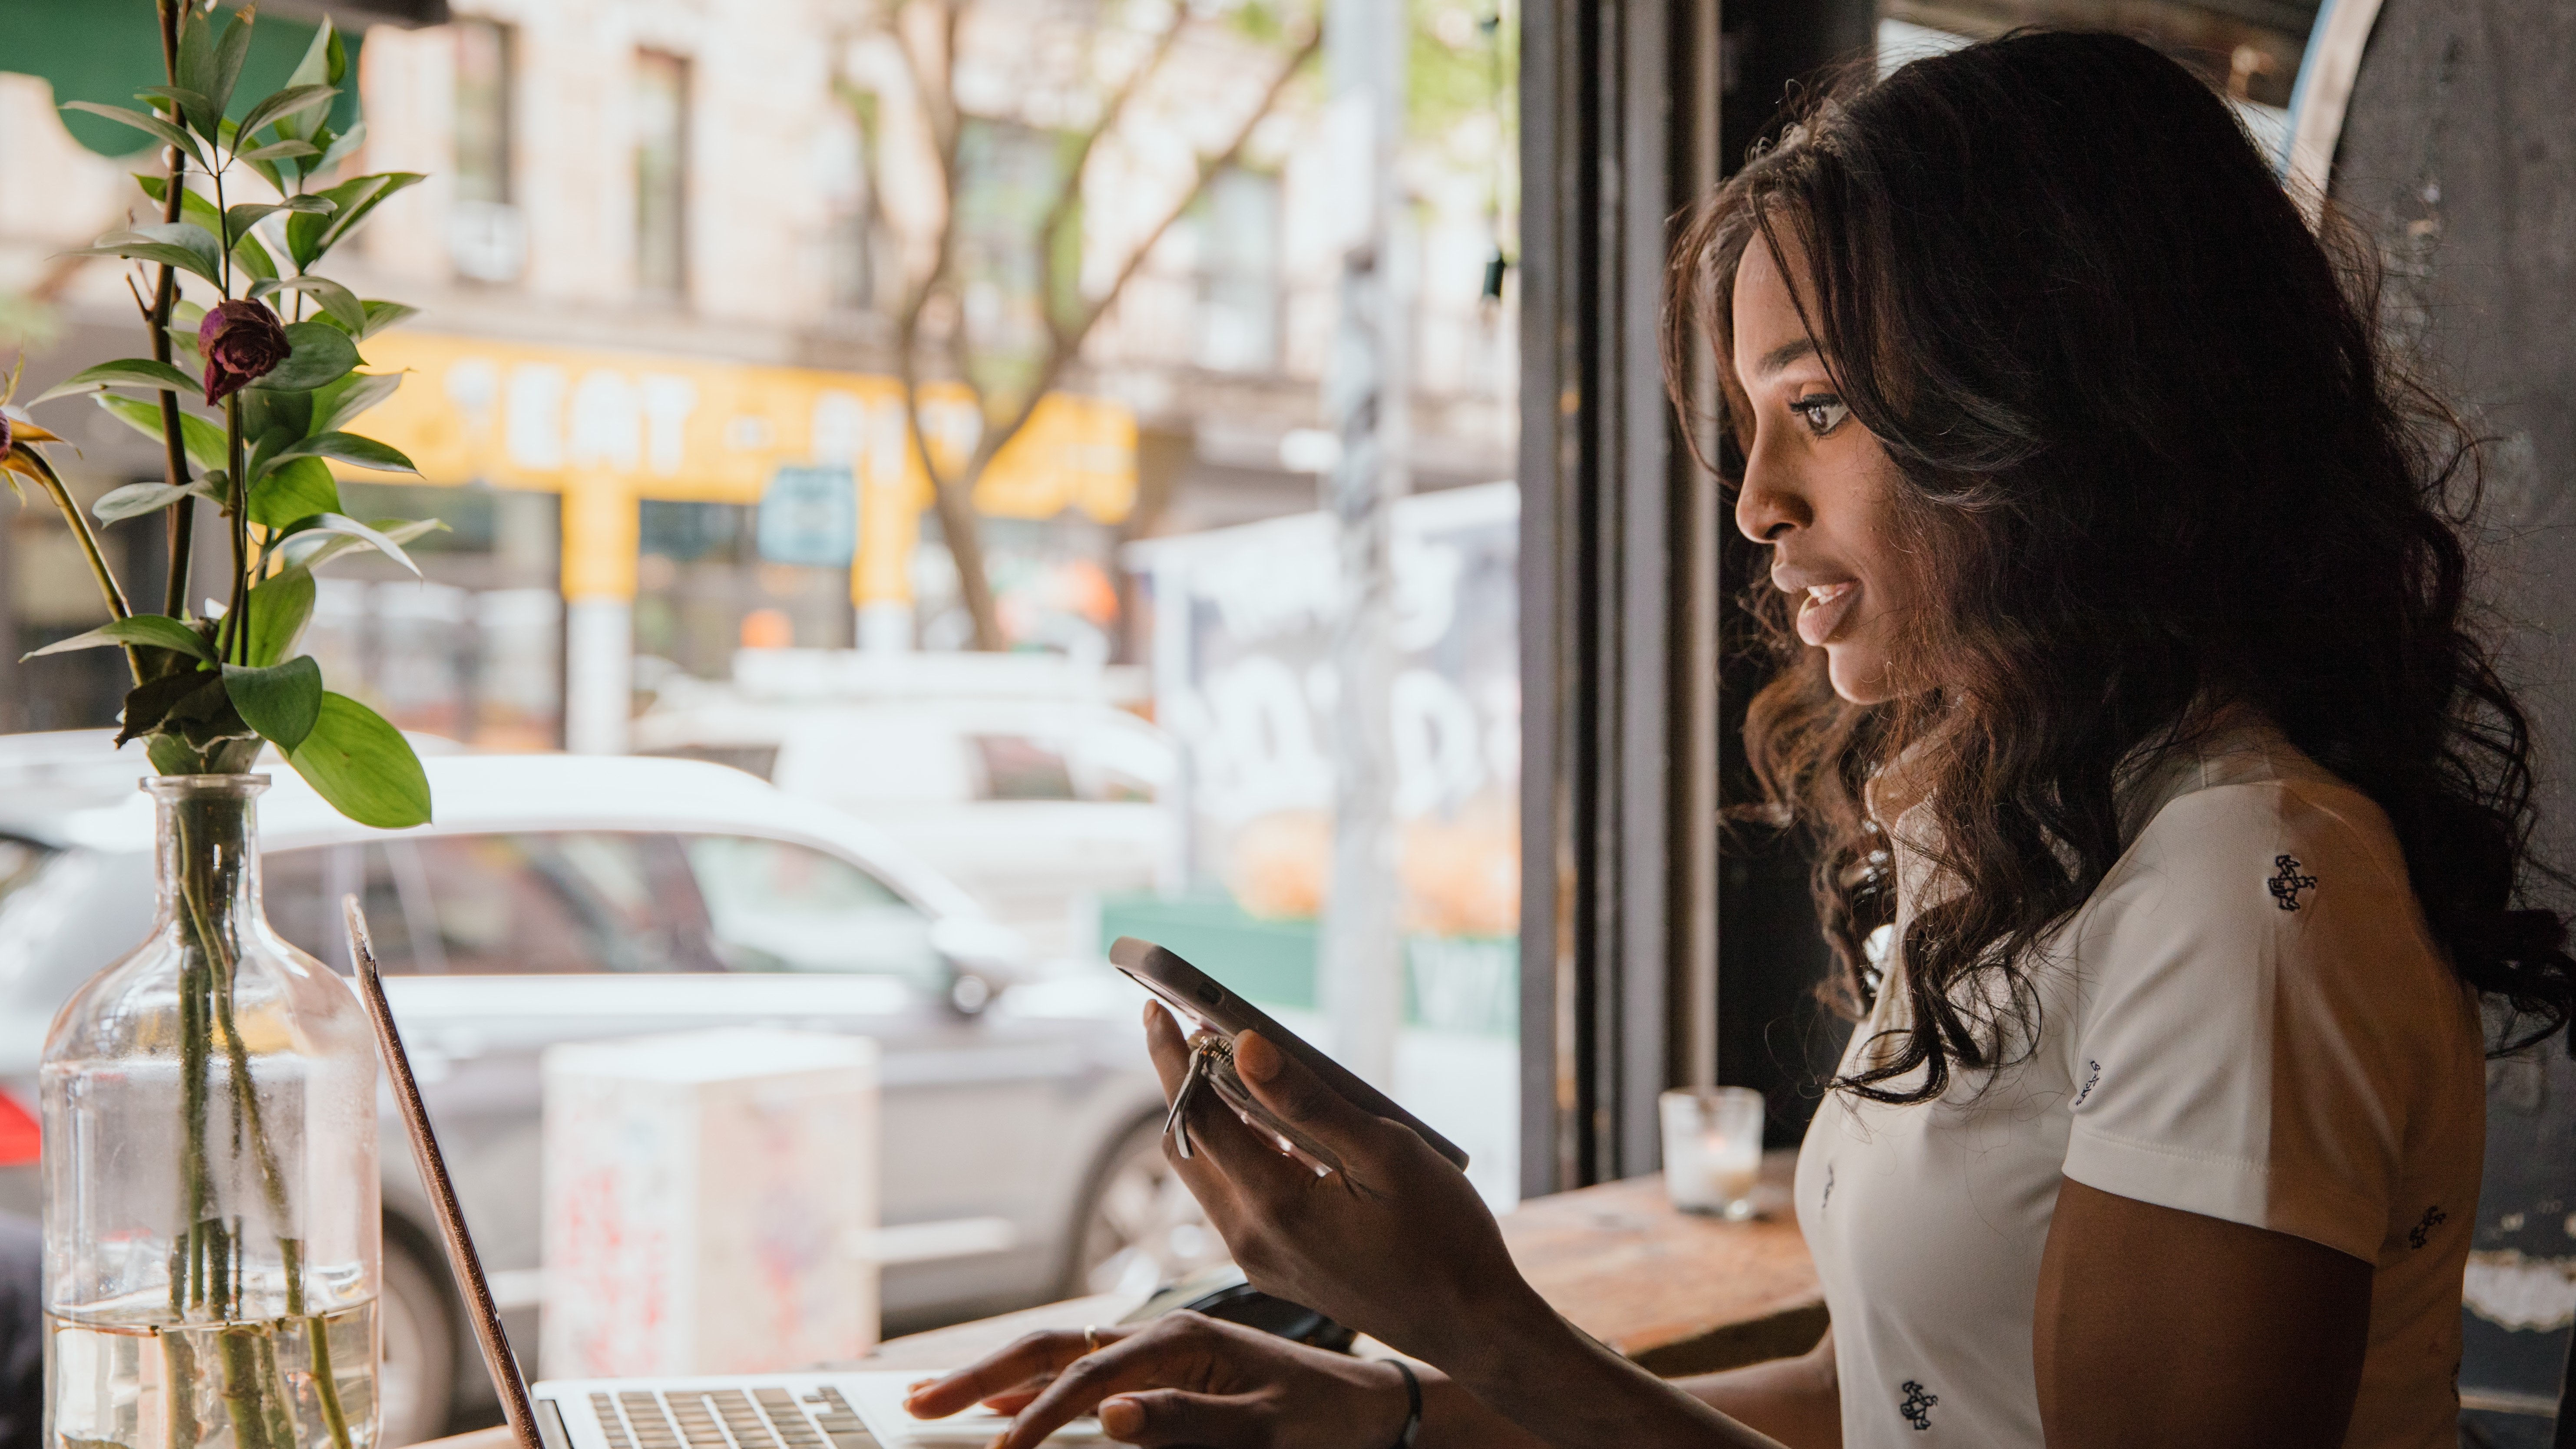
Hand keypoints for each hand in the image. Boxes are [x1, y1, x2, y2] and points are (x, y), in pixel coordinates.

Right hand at [901, 1310, 1412, 1448]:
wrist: (1367, 1406)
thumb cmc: (1321, 1420)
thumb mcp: (1264, 1430)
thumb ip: (1187, 1422)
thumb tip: (1111, 1415)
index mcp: (1180, 1342)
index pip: (1084, 1379)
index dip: (1033, 1418)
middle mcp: (1159, 1336)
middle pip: (1050, 1348)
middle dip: (980, 1376)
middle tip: (915, 1404)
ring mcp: (1157, 1350)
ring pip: (1057, 1354)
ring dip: (995, 1377)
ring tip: (937, 1399)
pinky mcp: (1162, 1369)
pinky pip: (1082, 1371)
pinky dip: (1034, 1387)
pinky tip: (1005, 1405)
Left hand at [1142, 1004, 1538, 1363]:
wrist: (1471, 1326)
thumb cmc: (1444, 1237)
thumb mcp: (1387, 1153)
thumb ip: (1308, 1101)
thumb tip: (1244, 1047)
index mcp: (1274, 1207)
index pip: (1196, 1117)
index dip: (1172, 1058)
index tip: (1155, 1008)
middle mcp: (1250, 1239)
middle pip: (1186, 1147)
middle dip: (1178, 1084)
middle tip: (1183, 1028)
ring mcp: (1260, 1260)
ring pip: (1208, 1175)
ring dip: (1209, 1119)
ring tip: (1227, 1066)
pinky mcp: (1276, 1269)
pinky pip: (1236, 1200)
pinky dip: (1237, 1153)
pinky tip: (1268, 1126)